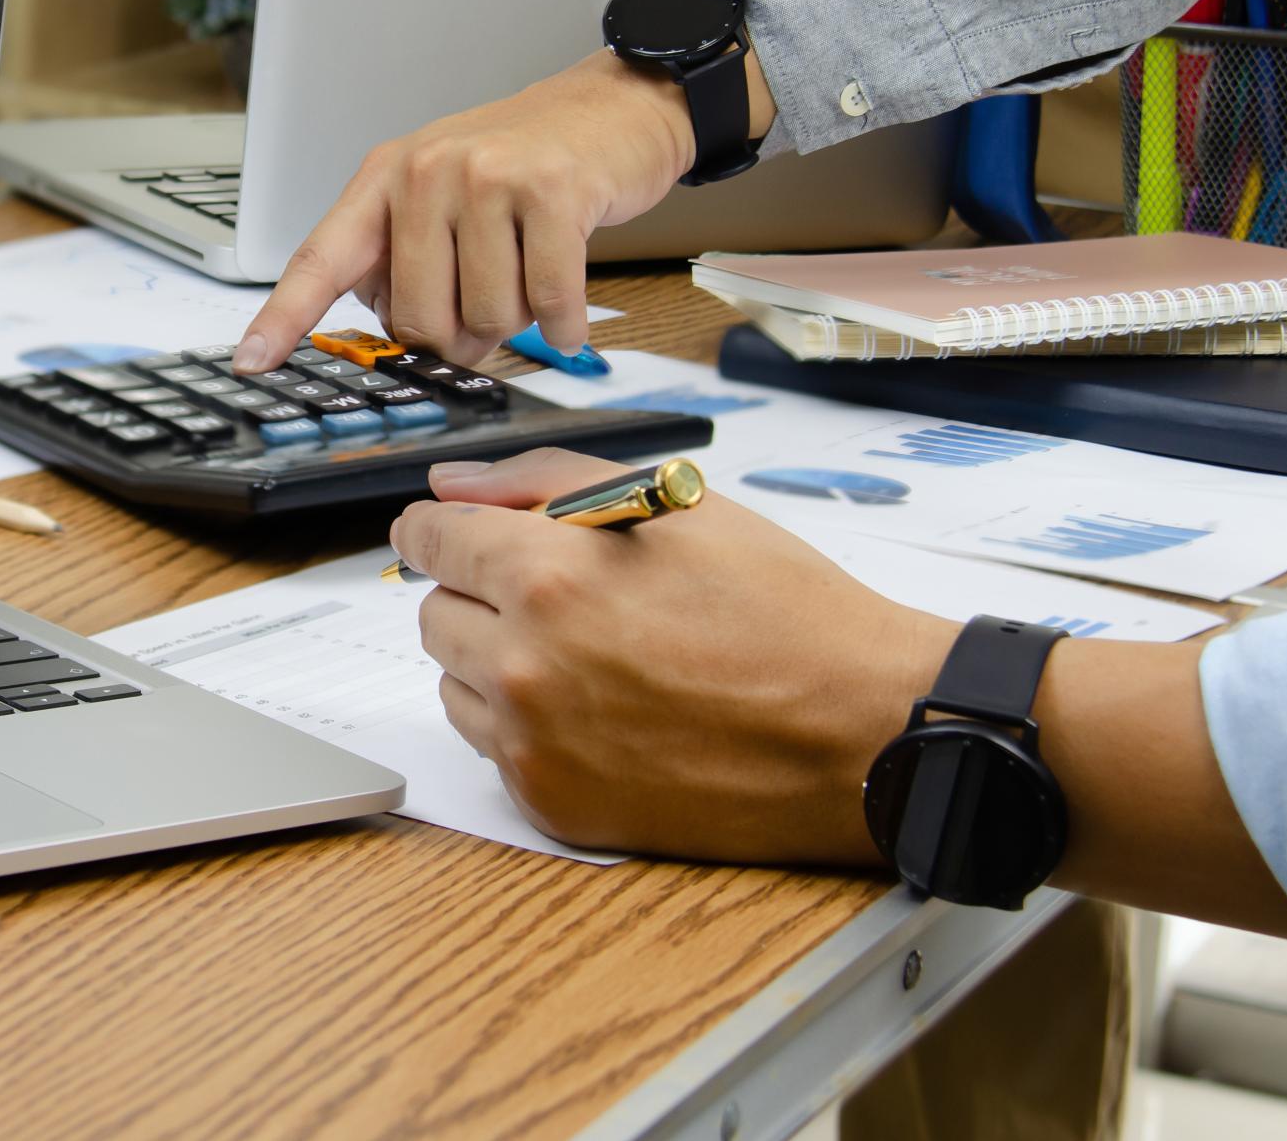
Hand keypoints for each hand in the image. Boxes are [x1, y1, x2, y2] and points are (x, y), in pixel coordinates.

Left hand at [235, 49, 703, 372]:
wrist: (612, 109)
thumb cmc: (524, 163)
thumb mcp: (443, 195)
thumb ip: (405, 260)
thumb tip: (399, 339)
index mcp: (386, 178)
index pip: (322, 258)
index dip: (284, 316)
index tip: (252, 362)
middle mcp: (426, 171)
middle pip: (417, 316)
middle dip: (457, 335)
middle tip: (486, 304)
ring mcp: (488, 178)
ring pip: (486, 316)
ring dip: (517, 321)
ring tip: (530, 273)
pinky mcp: (552, 193)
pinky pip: (547, 301)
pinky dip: (564, 323)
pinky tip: (568, 311)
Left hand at [394, 448, 952, 863]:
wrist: (858, 729)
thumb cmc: (780, 608)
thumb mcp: (672, 503)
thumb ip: (540, 482)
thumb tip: (448, 486)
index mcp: (546, 575)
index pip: (427, 541)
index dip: (442, 531)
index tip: (454, 537)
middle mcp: (523, 663)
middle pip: (434, 614)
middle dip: (482, 595)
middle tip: (563, 597)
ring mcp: (534, 743)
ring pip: (455, 685)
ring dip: (496, 663)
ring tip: (594, 656)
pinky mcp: (554, 804)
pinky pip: (496, 749)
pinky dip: (529, 727)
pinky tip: (607, 711)